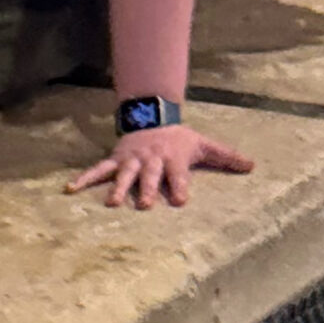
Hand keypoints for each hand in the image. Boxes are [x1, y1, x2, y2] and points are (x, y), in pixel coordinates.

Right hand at [66, 121, 254, 211]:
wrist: (153, 117)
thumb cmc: (180, 139)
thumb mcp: (204, 145)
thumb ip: (227, 157)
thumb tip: (253, 166)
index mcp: (173, 158)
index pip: (178, 174)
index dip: (180, 185)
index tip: (181, 200)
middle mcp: (151, 160)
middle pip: (150, 175)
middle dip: (148, 189)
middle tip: (145, 205)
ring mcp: (131, 160)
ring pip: (124, 174)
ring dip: (119, 188)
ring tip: (113, 203)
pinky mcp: (115, 160)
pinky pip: (97, 170)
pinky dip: (84, 178)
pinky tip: (70, 188)